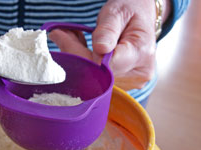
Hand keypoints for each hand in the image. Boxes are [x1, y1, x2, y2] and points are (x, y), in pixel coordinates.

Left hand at [49, 0, 169, 89]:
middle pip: (98, 74)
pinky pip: (97, 80)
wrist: (141, 19)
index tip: (62, 36)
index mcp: (141, 53)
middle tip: (58, 34)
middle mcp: (138, 73)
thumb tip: (99, 49)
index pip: (107, 64)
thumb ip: (108, 30)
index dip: (82, 55)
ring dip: (77, 61)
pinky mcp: (122, 85)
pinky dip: (84, 66)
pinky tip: (79, 49)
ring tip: (69, 37)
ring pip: (94, 79)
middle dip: (74, 55)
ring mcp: (130, 82)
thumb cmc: (130, 12)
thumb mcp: (118, 13)